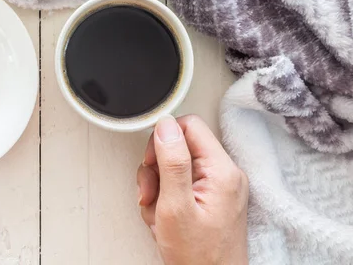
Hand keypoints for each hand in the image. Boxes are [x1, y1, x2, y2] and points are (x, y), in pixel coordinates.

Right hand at [137, 115, 248, 264]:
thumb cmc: (198, 257)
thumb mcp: (176, 207)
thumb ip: (172, 162)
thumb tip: (166, 125)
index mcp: (222, 171)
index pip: (189, 126)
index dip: (163, 139)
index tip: (152, 162)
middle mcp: (224, 175)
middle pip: (180, 147)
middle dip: (157, 170)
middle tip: (151, 193)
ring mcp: (218, 188)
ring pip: (175, 167)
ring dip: (158, 188)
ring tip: (158, 213)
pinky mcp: (210, 199)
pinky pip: (180, 184)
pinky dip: (165, 199)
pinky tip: (165, 218)